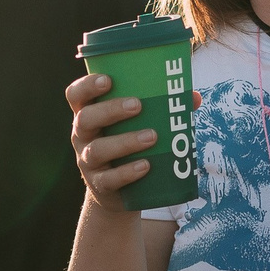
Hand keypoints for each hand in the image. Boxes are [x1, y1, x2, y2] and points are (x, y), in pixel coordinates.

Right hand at [67, 72, 157, 213]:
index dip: (87, 86)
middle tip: (138, 105)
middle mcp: (82, 136)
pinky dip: (128, 172)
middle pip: (85, 119)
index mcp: (88, 113)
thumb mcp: (137, 124)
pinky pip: (109, 179)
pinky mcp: (99, 184)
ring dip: (125, 142)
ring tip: (152, 137)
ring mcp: (87, 161)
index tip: (107, 80)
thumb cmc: (129, 145)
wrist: (119, 191)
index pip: (76, 95)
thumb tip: (194, 97)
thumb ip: (161, 108)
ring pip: (97, 150)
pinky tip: (146, 166)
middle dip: (110, 110)